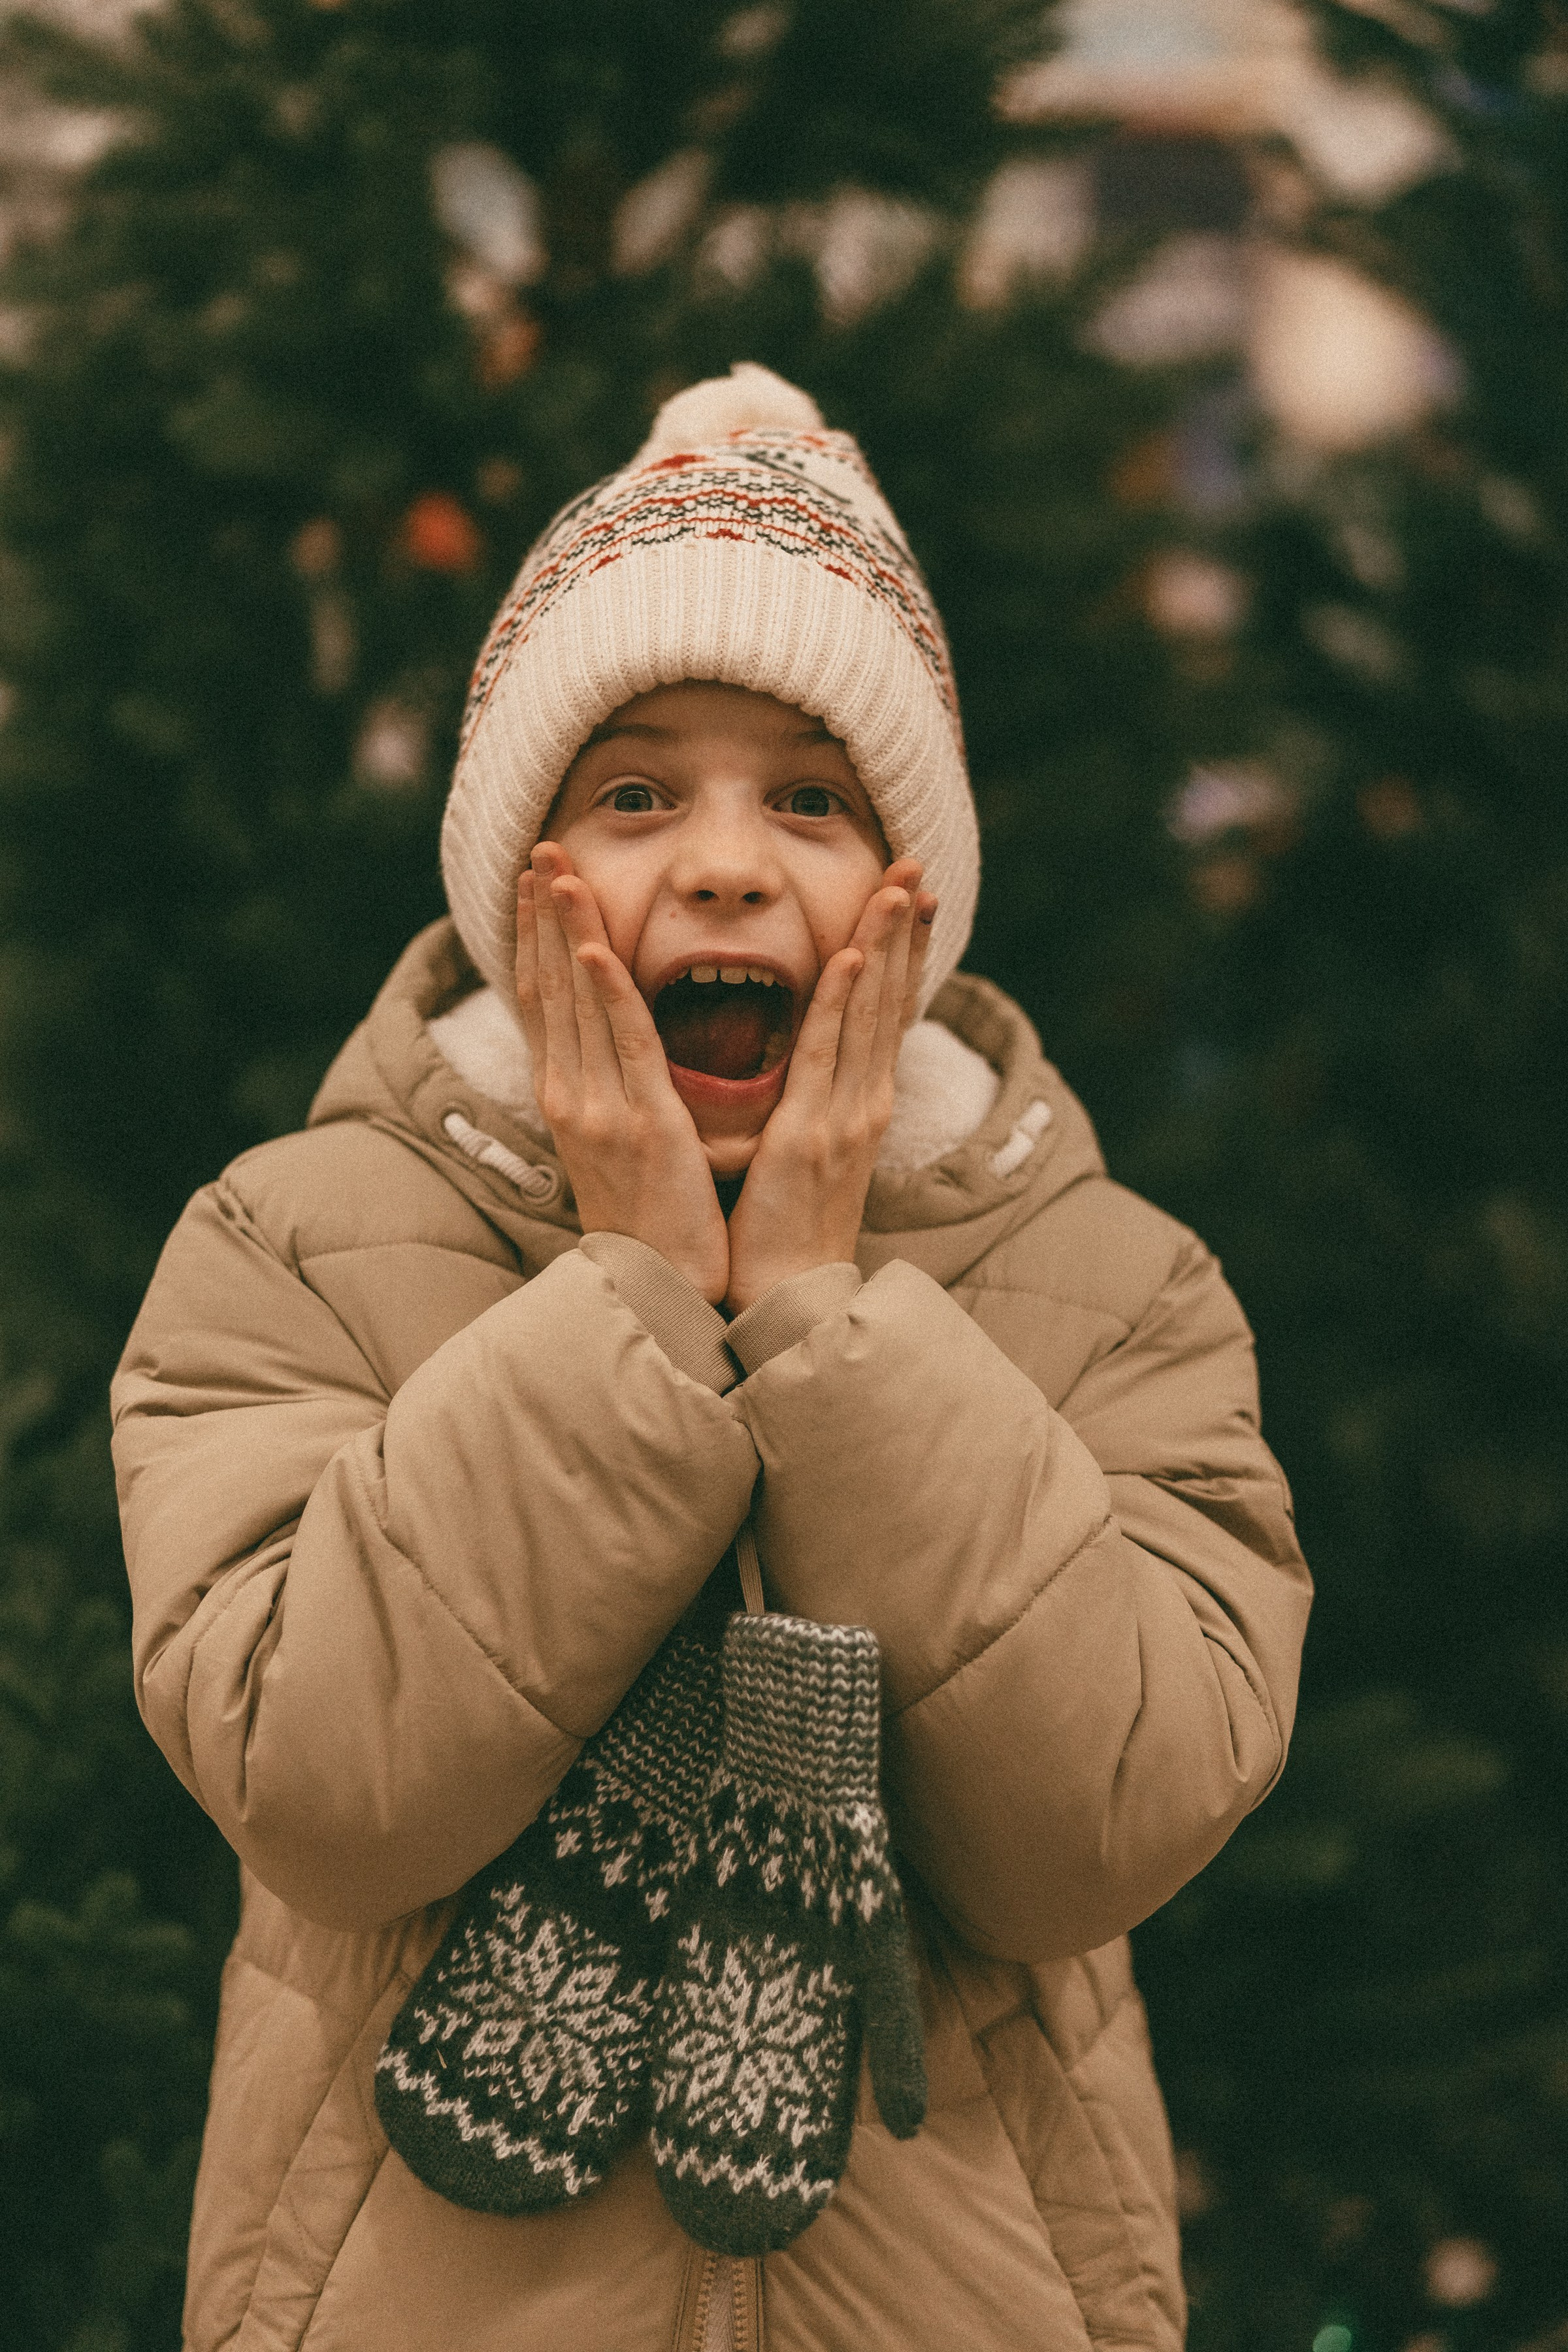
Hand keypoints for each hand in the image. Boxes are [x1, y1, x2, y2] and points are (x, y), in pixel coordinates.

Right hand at [515, 845, 729, 1303]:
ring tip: (557, 871)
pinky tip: (588, 947)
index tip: (537, 880)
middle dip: (541, 916)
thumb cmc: (655, 1214)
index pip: (545, 999)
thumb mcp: (625, 1139)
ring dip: (565, 932)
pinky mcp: (639, 1122)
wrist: (662, 1284)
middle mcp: (570, 1093)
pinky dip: (601, 991)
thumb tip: (618, 1046)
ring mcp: (598, 1106)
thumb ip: (617, 1087)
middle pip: (547, 987)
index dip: (537, 936)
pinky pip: (619, 1043)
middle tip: (537, 849)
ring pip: (575, 1002)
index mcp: (569, 1095)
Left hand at [723, 860, 934, 1314]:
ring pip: (867, 1014)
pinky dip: (841, 1002)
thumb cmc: (784, 1231)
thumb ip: (810, 1104)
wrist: (786, 1298)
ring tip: (896, 887)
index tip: (908, 896)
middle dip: (903, 931)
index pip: (882, 1011)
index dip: (899, 951)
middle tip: (917, 865)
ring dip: (882, 946)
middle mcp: (864, 1101)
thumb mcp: (805, 1153)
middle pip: (889, 999)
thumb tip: (807, 1069)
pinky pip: (825, 1054)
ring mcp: (846, 1116)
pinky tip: (850, 957)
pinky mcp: (812, 1134)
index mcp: (859, 1103)